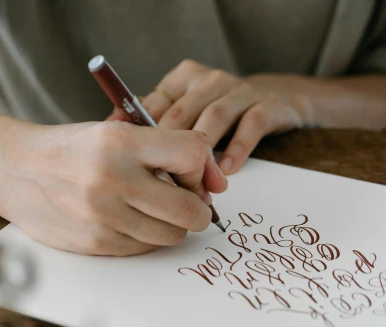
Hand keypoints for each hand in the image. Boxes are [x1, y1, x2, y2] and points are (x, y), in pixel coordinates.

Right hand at [0, 120, 226, 255]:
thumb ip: (164, 149)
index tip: (189, 172)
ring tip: (152, 208)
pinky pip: (144, 248)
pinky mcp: (95, 243)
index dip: (199, 166)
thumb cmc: (71, 149)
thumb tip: (215, 181)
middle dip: (197, 208)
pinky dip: (146, 237)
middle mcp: (112, 179)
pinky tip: (129, 219)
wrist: (15, 170)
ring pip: (172, 235)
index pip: (191, 153)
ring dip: (171, 225)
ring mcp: (103, 216)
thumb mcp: (114, 131)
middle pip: (190, 209)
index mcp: (119, 141)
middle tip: (185, 200)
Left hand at [109, 60, 310, 174]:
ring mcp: (239, 91)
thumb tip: (107, 134)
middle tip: (160, 187)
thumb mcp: (185, 112)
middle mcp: (209, 80)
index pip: (155, 107)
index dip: (143, 139)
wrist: (277, 99)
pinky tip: (226, 172)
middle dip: (169, 153)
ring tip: (194, 186)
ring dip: (203, 155)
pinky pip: (249, 126)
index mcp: (182, 79)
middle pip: (182, 115)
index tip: (133, 170)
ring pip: (215, 118)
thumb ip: (152, 123)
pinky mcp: (266, 105)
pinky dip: (236, 150)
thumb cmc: (217, 113)